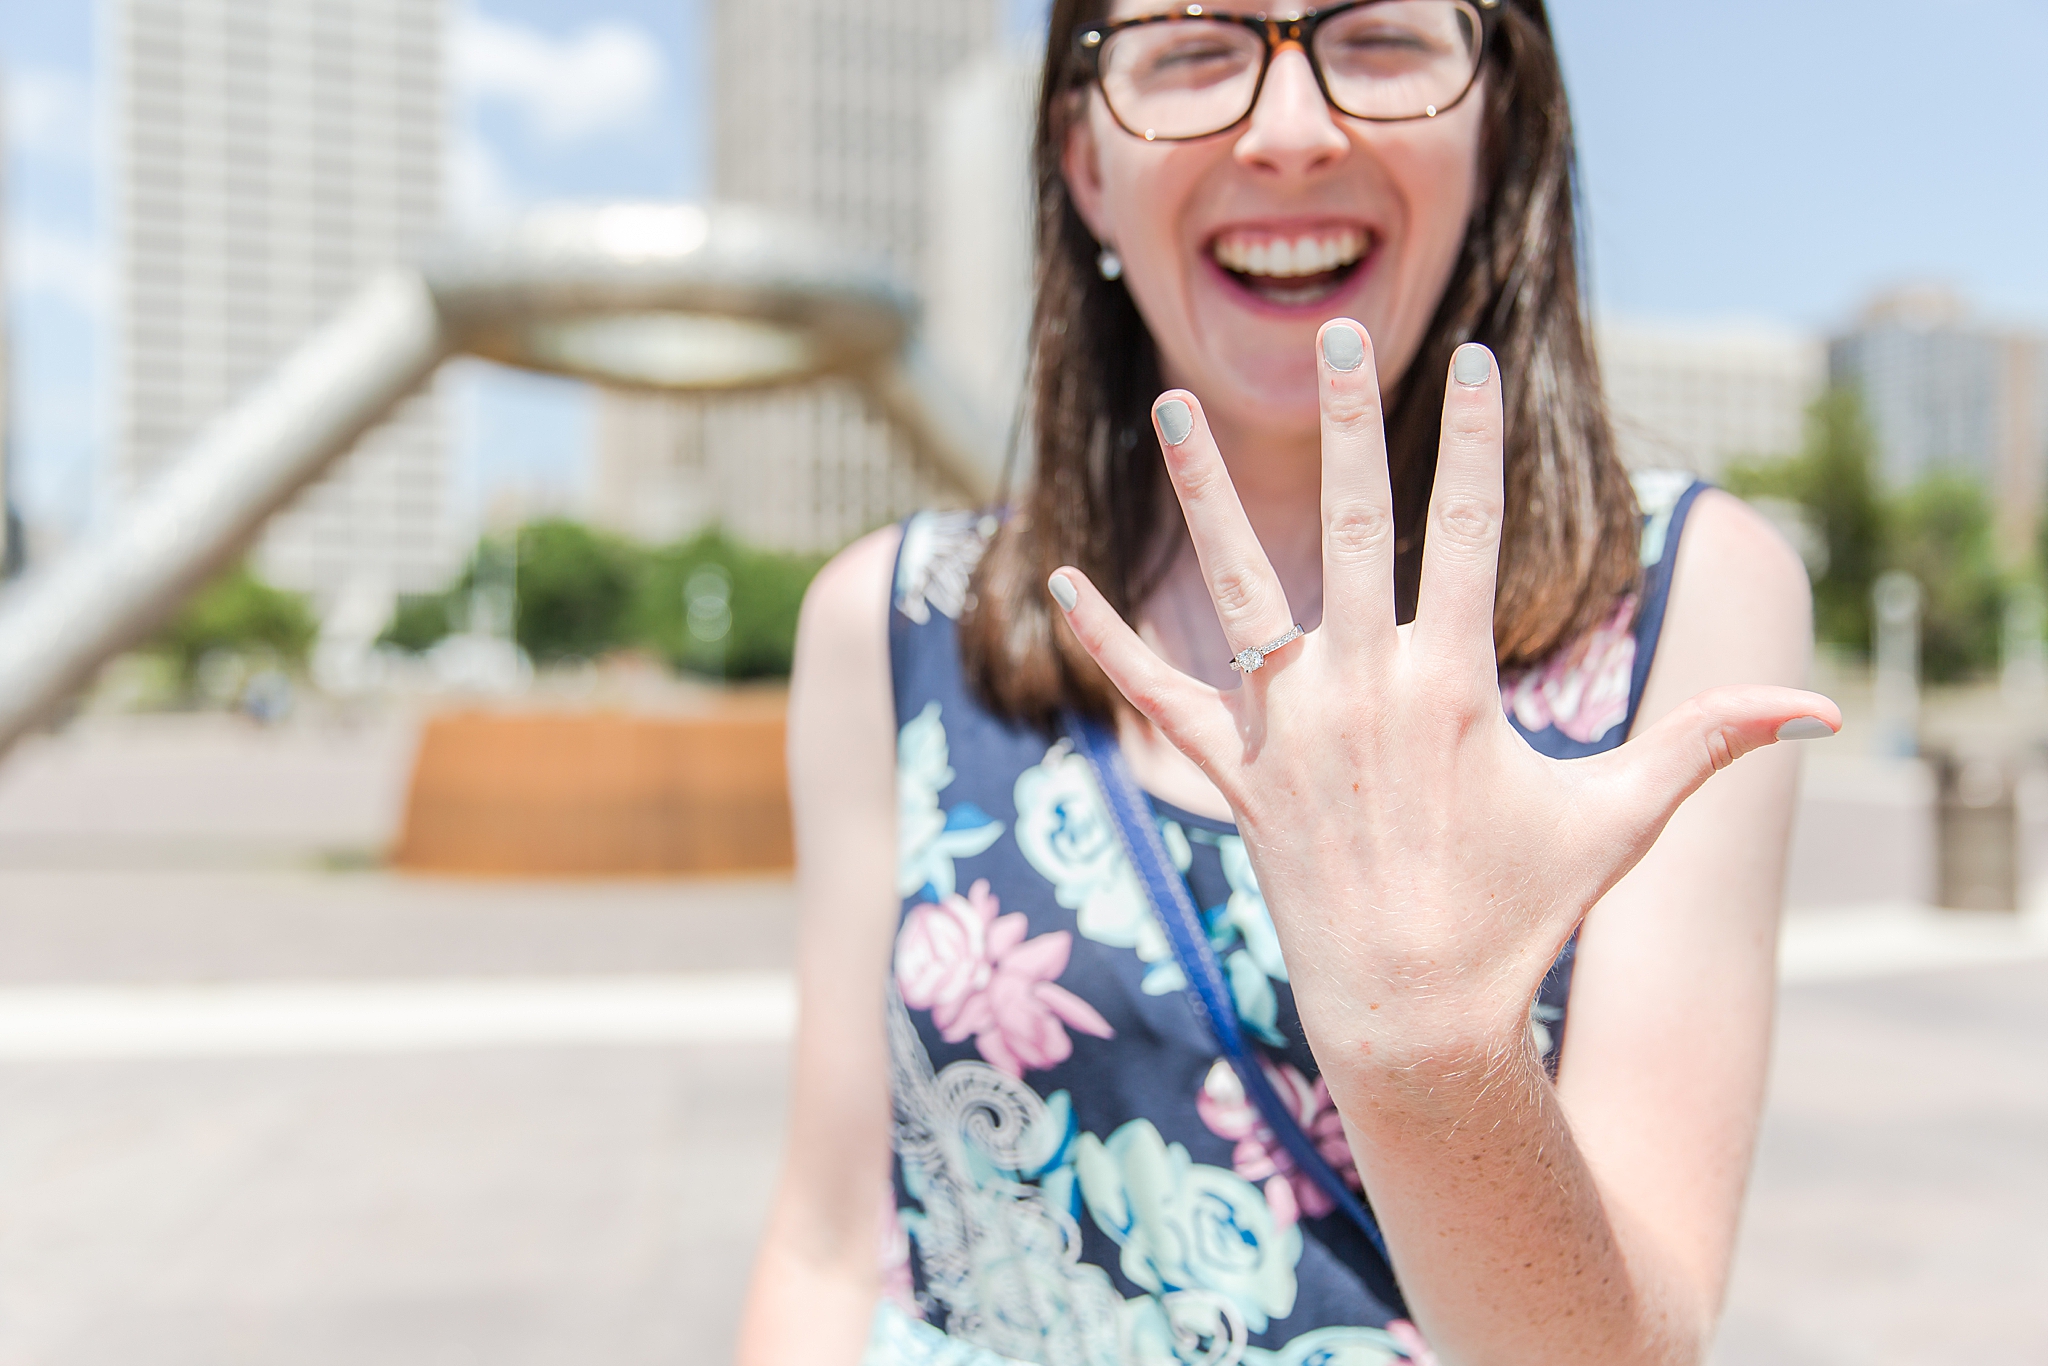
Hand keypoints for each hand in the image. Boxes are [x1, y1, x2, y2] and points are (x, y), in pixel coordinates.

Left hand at [1047, 324, 1836, 1103]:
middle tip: (1337, 332)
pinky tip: (1060, 578)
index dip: (1472, 440)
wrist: (1415, 1015)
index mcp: (1451, 682)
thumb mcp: (1621, 819)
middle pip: (1353, 524)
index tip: (1472, 359)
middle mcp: (1361, 687)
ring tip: (1172, 404)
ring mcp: (1288, 728)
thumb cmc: (1522, 913)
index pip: (1466, 530)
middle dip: (1347, 420)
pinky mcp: (1236, 774)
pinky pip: (1162, 695)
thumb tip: (1823, 710)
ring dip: (1201, 491)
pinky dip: (1111, 641)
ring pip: (1237, 586)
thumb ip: (1707, 743)